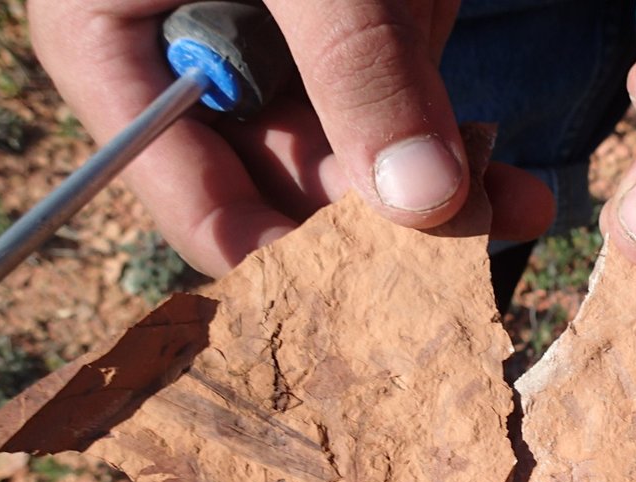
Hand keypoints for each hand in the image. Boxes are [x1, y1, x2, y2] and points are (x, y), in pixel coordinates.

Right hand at [27, 0, 552, 275]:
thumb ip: (358, 66)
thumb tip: (420, 205)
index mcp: (117, 31)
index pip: (173, 180)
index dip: (259, 247)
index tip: (348, 296)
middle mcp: (201, 51)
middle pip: (278, 181)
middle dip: (375, 225)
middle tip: (461, 254)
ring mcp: (288, 47)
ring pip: (354, 158)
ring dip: (435, 197)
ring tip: (518, 208)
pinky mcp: (364, 34)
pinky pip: (404, 115)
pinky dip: (458, 148)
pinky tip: (515, 178)